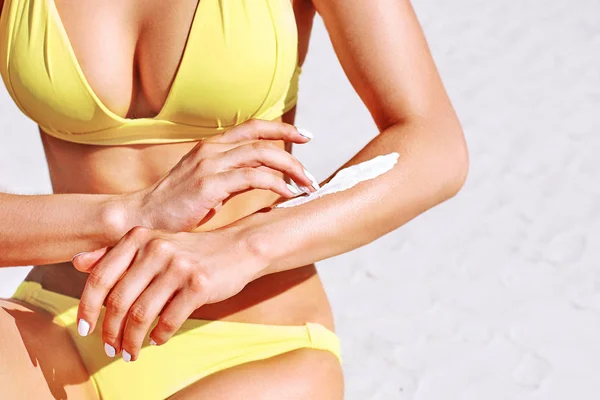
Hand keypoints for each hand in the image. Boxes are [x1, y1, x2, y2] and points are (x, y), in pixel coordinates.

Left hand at [73, 226, 262, 361]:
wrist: (238, 248)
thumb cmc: (191, 251)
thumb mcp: (154, 243)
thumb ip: (118, 253)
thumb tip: (78, 263)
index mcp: (139, 238)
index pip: (101, 278)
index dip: (87, 308)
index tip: (85, 329)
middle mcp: (156, 248)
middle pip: (119, 302)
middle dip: (111, 332)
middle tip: (111, 349)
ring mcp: (178, 266)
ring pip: (142, 315)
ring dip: (132, 341)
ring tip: (130, 353)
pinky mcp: (199, 284)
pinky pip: (169, 320)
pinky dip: (159, 336)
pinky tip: (157, 340)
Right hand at [125, 119, 317, 231]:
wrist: (142, 216)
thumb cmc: (176, 205)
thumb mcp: (207, 183)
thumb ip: (232, 176)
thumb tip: (260, 177)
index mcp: (212, 146)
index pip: (253, 127)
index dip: (282, 129)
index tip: (306, 136)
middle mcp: (212, 149)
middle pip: (264, 141)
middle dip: (294, 155)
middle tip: (312, 175)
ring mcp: (209, 164)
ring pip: (262, 156)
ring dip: (290, 170)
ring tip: (306, 186)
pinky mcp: (208, 184)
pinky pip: (252, 178)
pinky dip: (275, 184)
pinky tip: (287, 194)